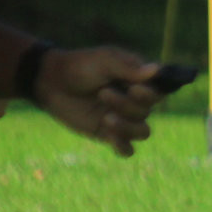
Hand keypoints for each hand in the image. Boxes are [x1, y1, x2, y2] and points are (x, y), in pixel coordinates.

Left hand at [36, 46, 160, 156]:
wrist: (51, 82)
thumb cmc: (80, 66)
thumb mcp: (104, 61)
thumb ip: (129, 68)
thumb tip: (157, 69)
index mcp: (138, 81)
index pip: (159, 92)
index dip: (149, 95)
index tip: (133, 88)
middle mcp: (134, 101)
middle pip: (147, 112)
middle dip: (126, 105)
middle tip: (103, 93)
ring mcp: (123, 119)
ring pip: (142, 132)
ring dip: (127, 127)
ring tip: (106, 118)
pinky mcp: (108, 134)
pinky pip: (127, 149)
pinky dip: (123, 147)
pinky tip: (112, 139)